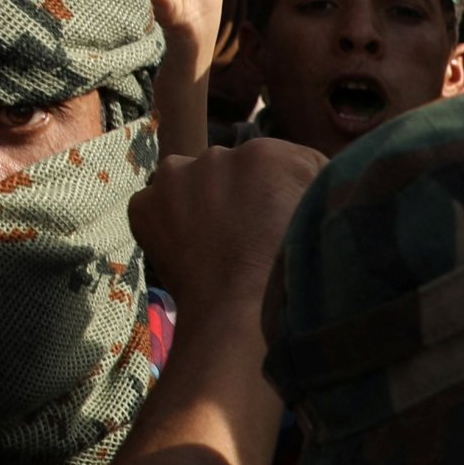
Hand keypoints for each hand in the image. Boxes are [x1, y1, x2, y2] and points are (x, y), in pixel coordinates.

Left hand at [124, 137, 319, 332]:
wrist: (241, 312)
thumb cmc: (291, 270)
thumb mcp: (319, 216)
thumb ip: (310, 186)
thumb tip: (298, 182)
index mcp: (267, 153)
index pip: (276, 163)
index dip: (280, 194)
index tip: (280, 220)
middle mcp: (217, 154)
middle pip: (230, 171)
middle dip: (238, 195)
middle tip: (247, 235)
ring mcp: (175, 177)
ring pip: (189, 181)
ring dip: (200, 202)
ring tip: (215, 244)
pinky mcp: (144, 204)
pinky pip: (156, 206)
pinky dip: (167, 223)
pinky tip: (188, 251)